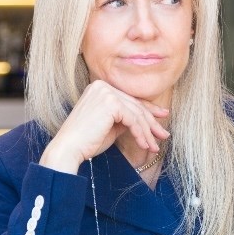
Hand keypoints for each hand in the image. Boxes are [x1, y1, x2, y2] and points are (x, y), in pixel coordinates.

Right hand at [39, 79, 170, 173]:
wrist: (69, 148)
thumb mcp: (110, 126)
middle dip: (152, 122)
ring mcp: (105, 92)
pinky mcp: (110, 103)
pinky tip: (145, 145)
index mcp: (99, 88)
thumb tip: (144, 122)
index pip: (129, 99)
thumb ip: (125, 119)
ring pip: (136, 113)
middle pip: (135, 105)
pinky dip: (140, 134)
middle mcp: (102, 86)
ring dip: (147, 132)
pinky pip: (133, 120)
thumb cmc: (87, 141)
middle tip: (164, 135)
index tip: (162, 117)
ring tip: (154, 146)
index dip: (148, 109)